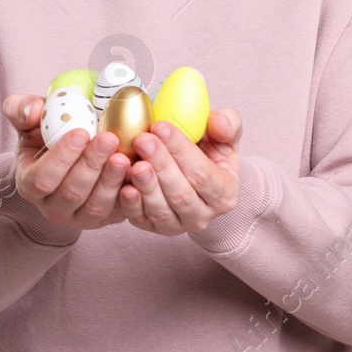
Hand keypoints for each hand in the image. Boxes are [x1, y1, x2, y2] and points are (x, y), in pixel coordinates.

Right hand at [3, 94, 132, 229]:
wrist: (68, 159)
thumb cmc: (47, 138)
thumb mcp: (29, 122)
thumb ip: (21, 109)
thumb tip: (31, 110)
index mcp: (30, 185)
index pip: (41, 179)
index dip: (61, 158)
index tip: (80, 133)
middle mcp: (52, 208)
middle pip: (71, 193)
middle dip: (91, 165)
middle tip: (109, 139)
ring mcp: (80, 217)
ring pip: (95, 205)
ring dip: (111, 181)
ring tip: (124, 156)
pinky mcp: (106, 219)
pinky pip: (119, 212)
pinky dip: (130, 196)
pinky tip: (138, 173)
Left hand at [118, 108, 241, 235]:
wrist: (190, 175)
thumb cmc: (207, 153)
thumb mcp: (223, 136)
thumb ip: (228, 124)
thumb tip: (217, 123)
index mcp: (224, 193)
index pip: (203, 174)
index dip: (181, 150)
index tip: (161, 127)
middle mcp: (203, 215)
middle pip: (181, 193)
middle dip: (160, 164)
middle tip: (142, 140)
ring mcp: (178, 225)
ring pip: (161, 209)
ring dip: (146, 186)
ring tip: (133, 163)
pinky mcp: (153, 227)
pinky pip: (141, 219)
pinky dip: (131, 204)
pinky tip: (123, 187)